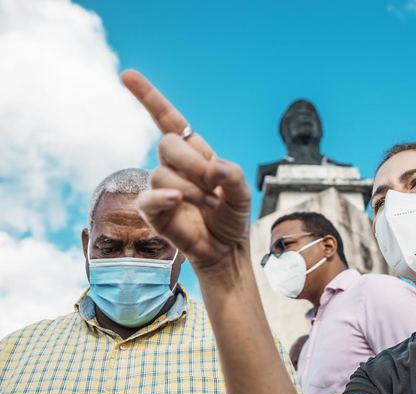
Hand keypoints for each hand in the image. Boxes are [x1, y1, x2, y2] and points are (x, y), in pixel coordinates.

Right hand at [121, 70, 250, 274]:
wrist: (226, 248)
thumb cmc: (232, 216)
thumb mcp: (242, 191)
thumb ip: (233, 175)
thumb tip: (216, 167)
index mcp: (195, 152)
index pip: (168, 119)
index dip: (148, 98)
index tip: (127, 75)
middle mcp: (175, 165)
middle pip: (167, 144)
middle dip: (194, 164)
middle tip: (215, 185)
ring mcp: (162, 187)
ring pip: (162, 173)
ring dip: (192, 190)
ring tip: (211, 204)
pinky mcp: (154, 211)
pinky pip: (148, 198)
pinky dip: (163, 197)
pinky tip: (177, 200)